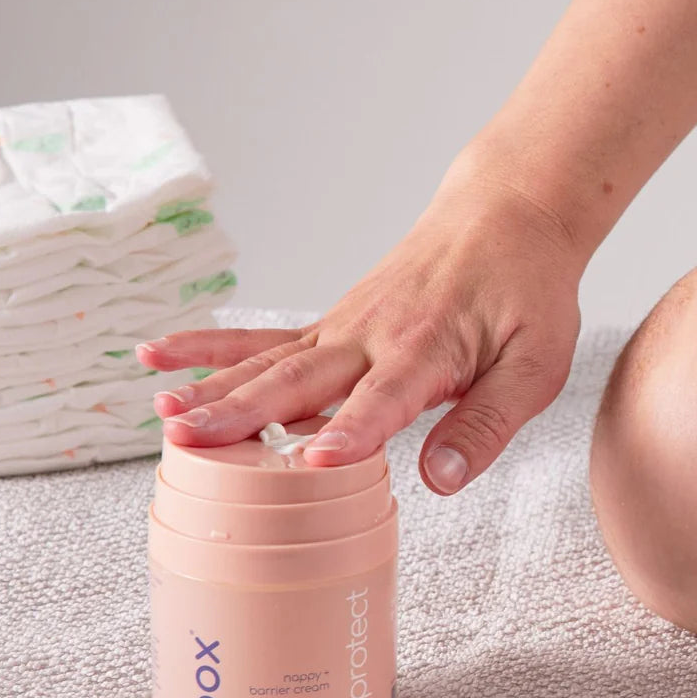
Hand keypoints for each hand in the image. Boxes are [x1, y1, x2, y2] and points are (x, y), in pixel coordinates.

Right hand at [135, 167, 584, 495]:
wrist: (508, 217)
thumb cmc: (527, 294)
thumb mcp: (536, 366)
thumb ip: (489, 423)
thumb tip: (442, 480)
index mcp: (427, 350)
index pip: (383, 401)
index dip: (349, 434)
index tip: (313, 464)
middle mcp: (374, 336)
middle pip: (302, 382)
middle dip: (244, 415)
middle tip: (190, 442)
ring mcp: (344, 327)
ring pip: (269, 362)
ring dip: (214, 388)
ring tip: (163, 416)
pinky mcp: (332, 324)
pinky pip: (264, 338)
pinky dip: (211, 346)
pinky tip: (160, 357)